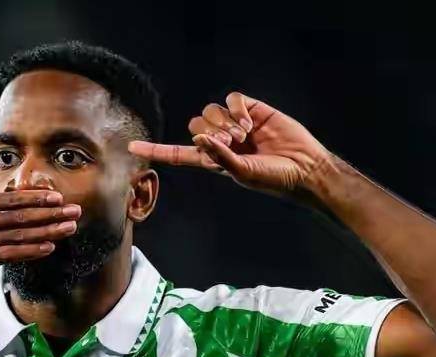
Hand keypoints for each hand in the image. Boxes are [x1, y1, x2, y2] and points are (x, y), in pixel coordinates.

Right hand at [0, 134, 80, 284]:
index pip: (10, 199)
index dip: (35, 198)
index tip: (56, 196)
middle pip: (21, 216)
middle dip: (50, 213)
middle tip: (75, 210)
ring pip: (20, 235)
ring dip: (47, 231)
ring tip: (69, 228)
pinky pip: (9, 255)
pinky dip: (30, 251)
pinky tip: (48, 248)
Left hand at [128, 92, 333, 199]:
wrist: (304, 167)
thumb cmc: (273, 178)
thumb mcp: (243, 173)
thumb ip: (219, 157)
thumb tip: (199, 137)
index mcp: (213, 160)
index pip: (178, 153)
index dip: (156, 150)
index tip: (131, 148)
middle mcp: (221, 140)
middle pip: (195, 123)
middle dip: (210, 131)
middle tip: (232, 143)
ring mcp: (236, 123)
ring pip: (211, 110)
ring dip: (225, 122)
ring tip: (245, 135)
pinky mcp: (253, 109)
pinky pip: (232, 99)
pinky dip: (237, 108)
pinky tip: (251, 121)